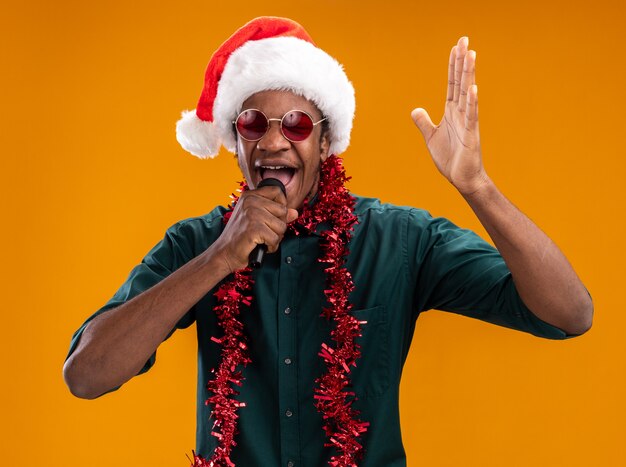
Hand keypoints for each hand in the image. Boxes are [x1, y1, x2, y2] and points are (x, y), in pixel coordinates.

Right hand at [210, 186, 298, 272]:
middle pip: (283, 211)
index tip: (274, 217)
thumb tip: (294, 213)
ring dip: (275, 238)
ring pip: (281, 227)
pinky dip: (270, 247)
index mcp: (249, 195)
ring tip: (261, 240)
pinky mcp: (254, 228)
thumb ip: (275, 214)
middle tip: (265, 233)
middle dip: (278, 226)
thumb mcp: (257, 220)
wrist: (224, 253)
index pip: (276, 191)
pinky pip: (275, 239)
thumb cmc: (239, 237)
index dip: (282, 205)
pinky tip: (261, 246)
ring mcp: (252, 214)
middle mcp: (250, 201)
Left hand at [411, 37, 487, 194]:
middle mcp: (461, 113)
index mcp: (451, 112)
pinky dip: (473, 103)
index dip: (453, 66)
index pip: (452, 84)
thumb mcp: (431, 137)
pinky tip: (473, 89)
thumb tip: (415, 109)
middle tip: (465, 40)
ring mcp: (468, 122)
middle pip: (461, 82)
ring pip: (468, 94)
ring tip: (471, 55)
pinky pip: (472, 116)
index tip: (456, 47)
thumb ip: (424, 122)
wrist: (462, 178)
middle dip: (462, 62)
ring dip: (469, 74)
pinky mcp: (471, 135)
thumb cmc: (450, 158)